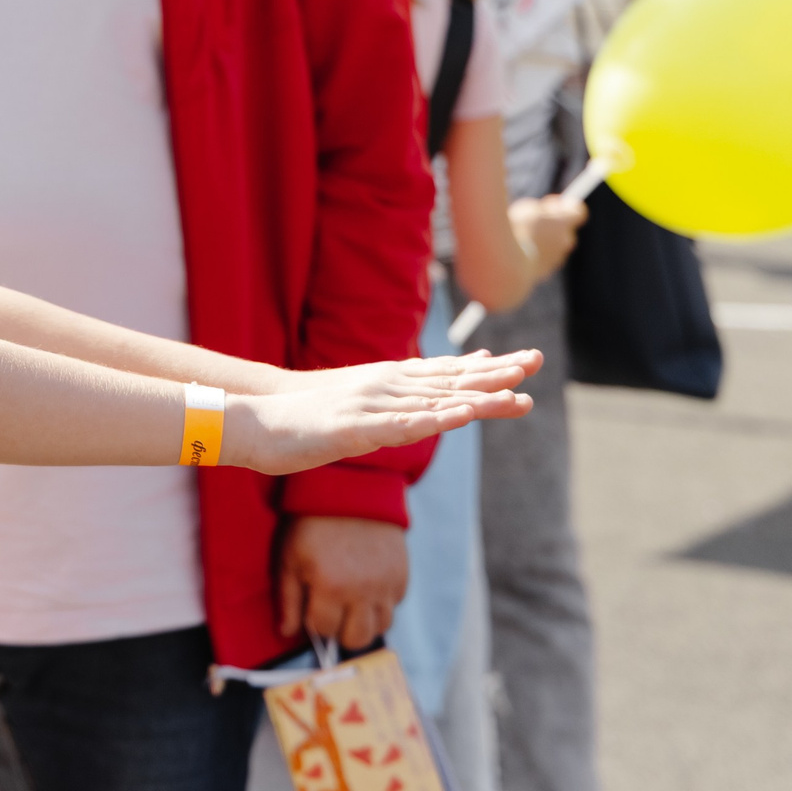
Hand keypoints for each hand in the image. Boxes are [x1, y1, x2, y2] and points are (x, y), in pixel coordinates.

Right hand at [232, 352, 535, 475]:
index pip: (444, 373)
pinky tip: (462, 415)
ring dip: (477, 397)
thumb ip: (383, 398)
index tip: (523, 362)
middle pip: (449, 380)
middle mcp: (385, 386)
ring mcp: (372, 406)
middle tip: (536, 361)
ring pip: (436, 400)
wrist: (255, 418)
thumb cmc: (301, 414)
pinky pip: (403, 426)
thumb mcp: (351, 402)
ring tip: (515, 392)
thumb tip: (410, 398)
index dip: (485, 368)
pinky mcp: (357, 428)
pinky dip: (436, 418)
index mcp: (384, 381)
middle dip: (495, 374)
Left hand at [277, 516, 409, 649]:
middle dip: (340, 631)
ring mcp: (386, 584)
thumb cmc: (313, 524)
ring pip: (380, 627)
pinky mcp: (402, 575)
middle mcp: (362, 591)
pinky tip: (367, 586)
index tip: (312, 606)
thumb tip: (287, 631)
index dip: (314, 620)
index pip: (324, 629)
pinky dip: (381, 604)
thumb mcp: (290, 558)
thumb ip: (288, 599)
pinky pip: (394, 606)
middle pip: (356, 639)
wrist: (352, 490)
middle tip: (333, 612)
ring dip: (364, 622)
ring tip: (351, 603)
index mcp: (330, 587)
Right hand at [509, 194, 587, 278]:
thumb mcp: (527, 209)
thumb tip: (543, 214)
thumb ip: (541, 211)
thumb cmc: (517, 230)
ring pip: (554, 245)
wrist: (508, 260)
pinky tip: (519, 251)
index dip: (565, 206)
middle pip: (566, 230)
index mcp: (565, 221)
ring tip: (522, 238)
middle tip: (533, 221)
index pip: (578, 211)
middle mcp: (567, 240)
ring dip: (542, 240)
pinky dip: (535, 254)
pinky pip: (544, 259)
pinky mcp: (546, 271)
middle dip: (552, 225)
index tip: (548, 205)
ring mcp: (558, 257)